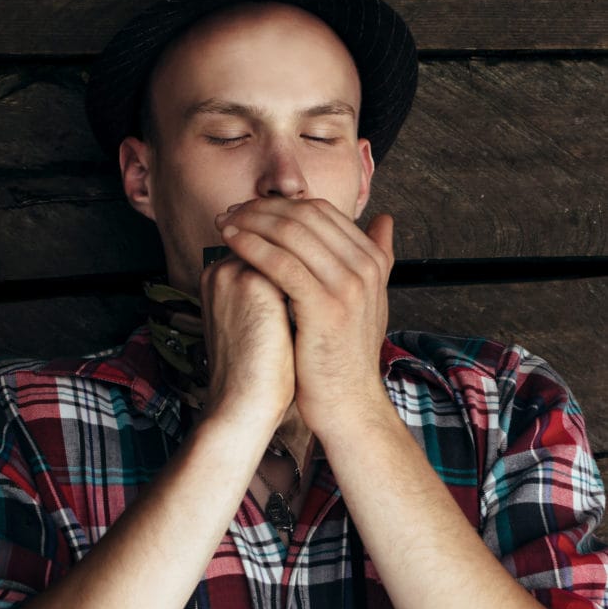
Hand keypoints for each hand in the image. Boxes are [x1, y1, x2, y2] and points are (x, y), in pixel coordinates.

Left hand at [215, 198, 393, 437]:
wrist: (347, 403)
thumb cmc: (344, 355)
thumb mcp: (367, 300)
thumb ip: (375, 259)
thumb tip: (384, 220)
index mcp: (372, 261)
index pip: (322, 212)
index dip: (282, 205)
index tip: (251, 209)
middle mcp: (365, 268)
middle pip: (306, 217)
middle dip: (262, 209)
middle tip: (231, 211)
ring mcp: (348, 286)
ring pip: (292, 234)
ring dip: (252, 222)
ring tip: (224, 223)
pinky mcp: (325, 306)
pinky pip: (281, 263)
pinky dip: (252, 246)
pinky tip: (231, 242)